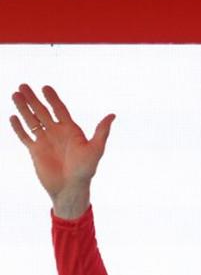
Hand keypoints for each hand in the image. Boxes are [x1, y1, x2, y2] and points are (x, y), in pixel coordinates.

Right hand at [10, 84, 114, 217]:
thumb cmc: (86, 170)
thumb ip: (102, 132)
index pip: (59, 109)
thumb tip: (112, 115)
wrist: (71, 188)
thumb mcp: (96, 149)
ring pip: (31, 121)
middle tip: (23, 86)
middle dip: (33, 99)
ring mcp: (45, 141)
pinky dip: (18, 127)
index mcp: (71, 130)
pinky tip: (12, 116)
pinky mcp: (35, 151)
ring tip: (14, 95)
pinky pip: (25, 136)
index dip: (52, 98)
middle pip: (43, 112)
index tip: (45, 87)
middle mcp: (57, 133)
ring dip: (23, 108)